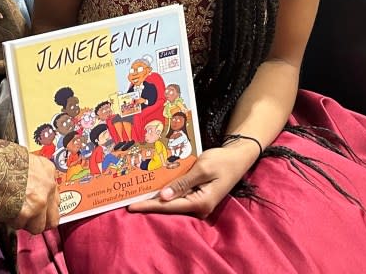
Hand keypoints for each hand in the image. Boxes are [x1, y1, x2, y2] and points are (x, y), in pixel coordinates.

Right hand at [11, 153, 59, 233]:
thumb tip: (28, 185)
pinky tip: (5, 211)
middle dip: (40, 219)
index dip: (45, 204)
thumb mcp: (23, 160)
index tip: (38, 207)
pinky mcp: (27, 212)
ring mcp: (39, 200)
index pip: (55, 196)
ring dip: (26, 223)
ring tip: (14, 213)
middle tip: (28, 217)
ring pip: (39, 226)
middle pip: (53, 216)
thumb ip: (31, 174)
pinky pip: (21, 226)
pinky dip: (12, 222)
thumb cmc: (0, 159)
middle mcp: (47, 186)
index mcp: (47, 170)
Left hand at [128, 143, 257, 217]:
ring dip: (155, 197)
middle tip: (126, 199)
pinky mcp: (196, 196)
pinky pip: (178, 195)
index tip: (131, 206)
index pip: (169, 206)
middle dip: (148, 203)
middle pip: (169, 206)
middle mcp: (199, 207)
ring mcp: (198, 203)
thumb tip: (163, 196)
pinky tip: (152, 187)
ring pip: (172, 201)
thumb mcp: (202, 168)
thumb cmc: (222, 161)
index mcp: (201, 203)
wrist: (238, 157)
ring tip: (134, 193)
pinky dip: (165, 191)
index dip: (148, 205)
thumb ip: (183, 183)